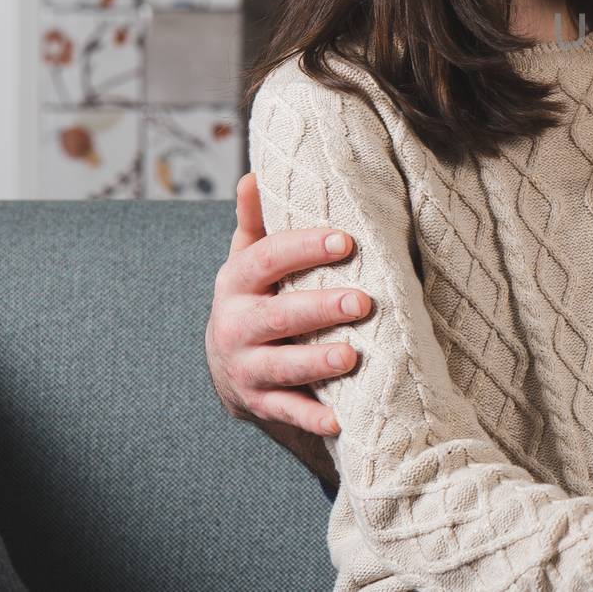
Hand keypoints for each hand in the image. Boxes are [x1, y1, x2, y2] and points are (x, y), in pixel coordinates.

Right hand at [206, 172, 372, 435]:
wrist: (230, 365)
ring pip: (281, 368)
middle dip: (319, 309)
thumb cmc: (257, 297)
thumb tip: (254, 174)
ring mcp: (246, 369)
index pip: (267, 259)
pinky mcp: (260, 405)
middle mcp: (235, 327)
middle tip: (363, 301)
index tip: (347, 241)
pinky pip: (288, 413)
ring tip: (352, 355)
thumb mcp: (250, 260)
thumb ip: (257, 222)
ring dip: (316, 362)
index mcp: (236, 284)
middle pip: (277, 316)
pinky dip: (313, 418)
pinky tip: (341, 418)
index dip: (304, 249)